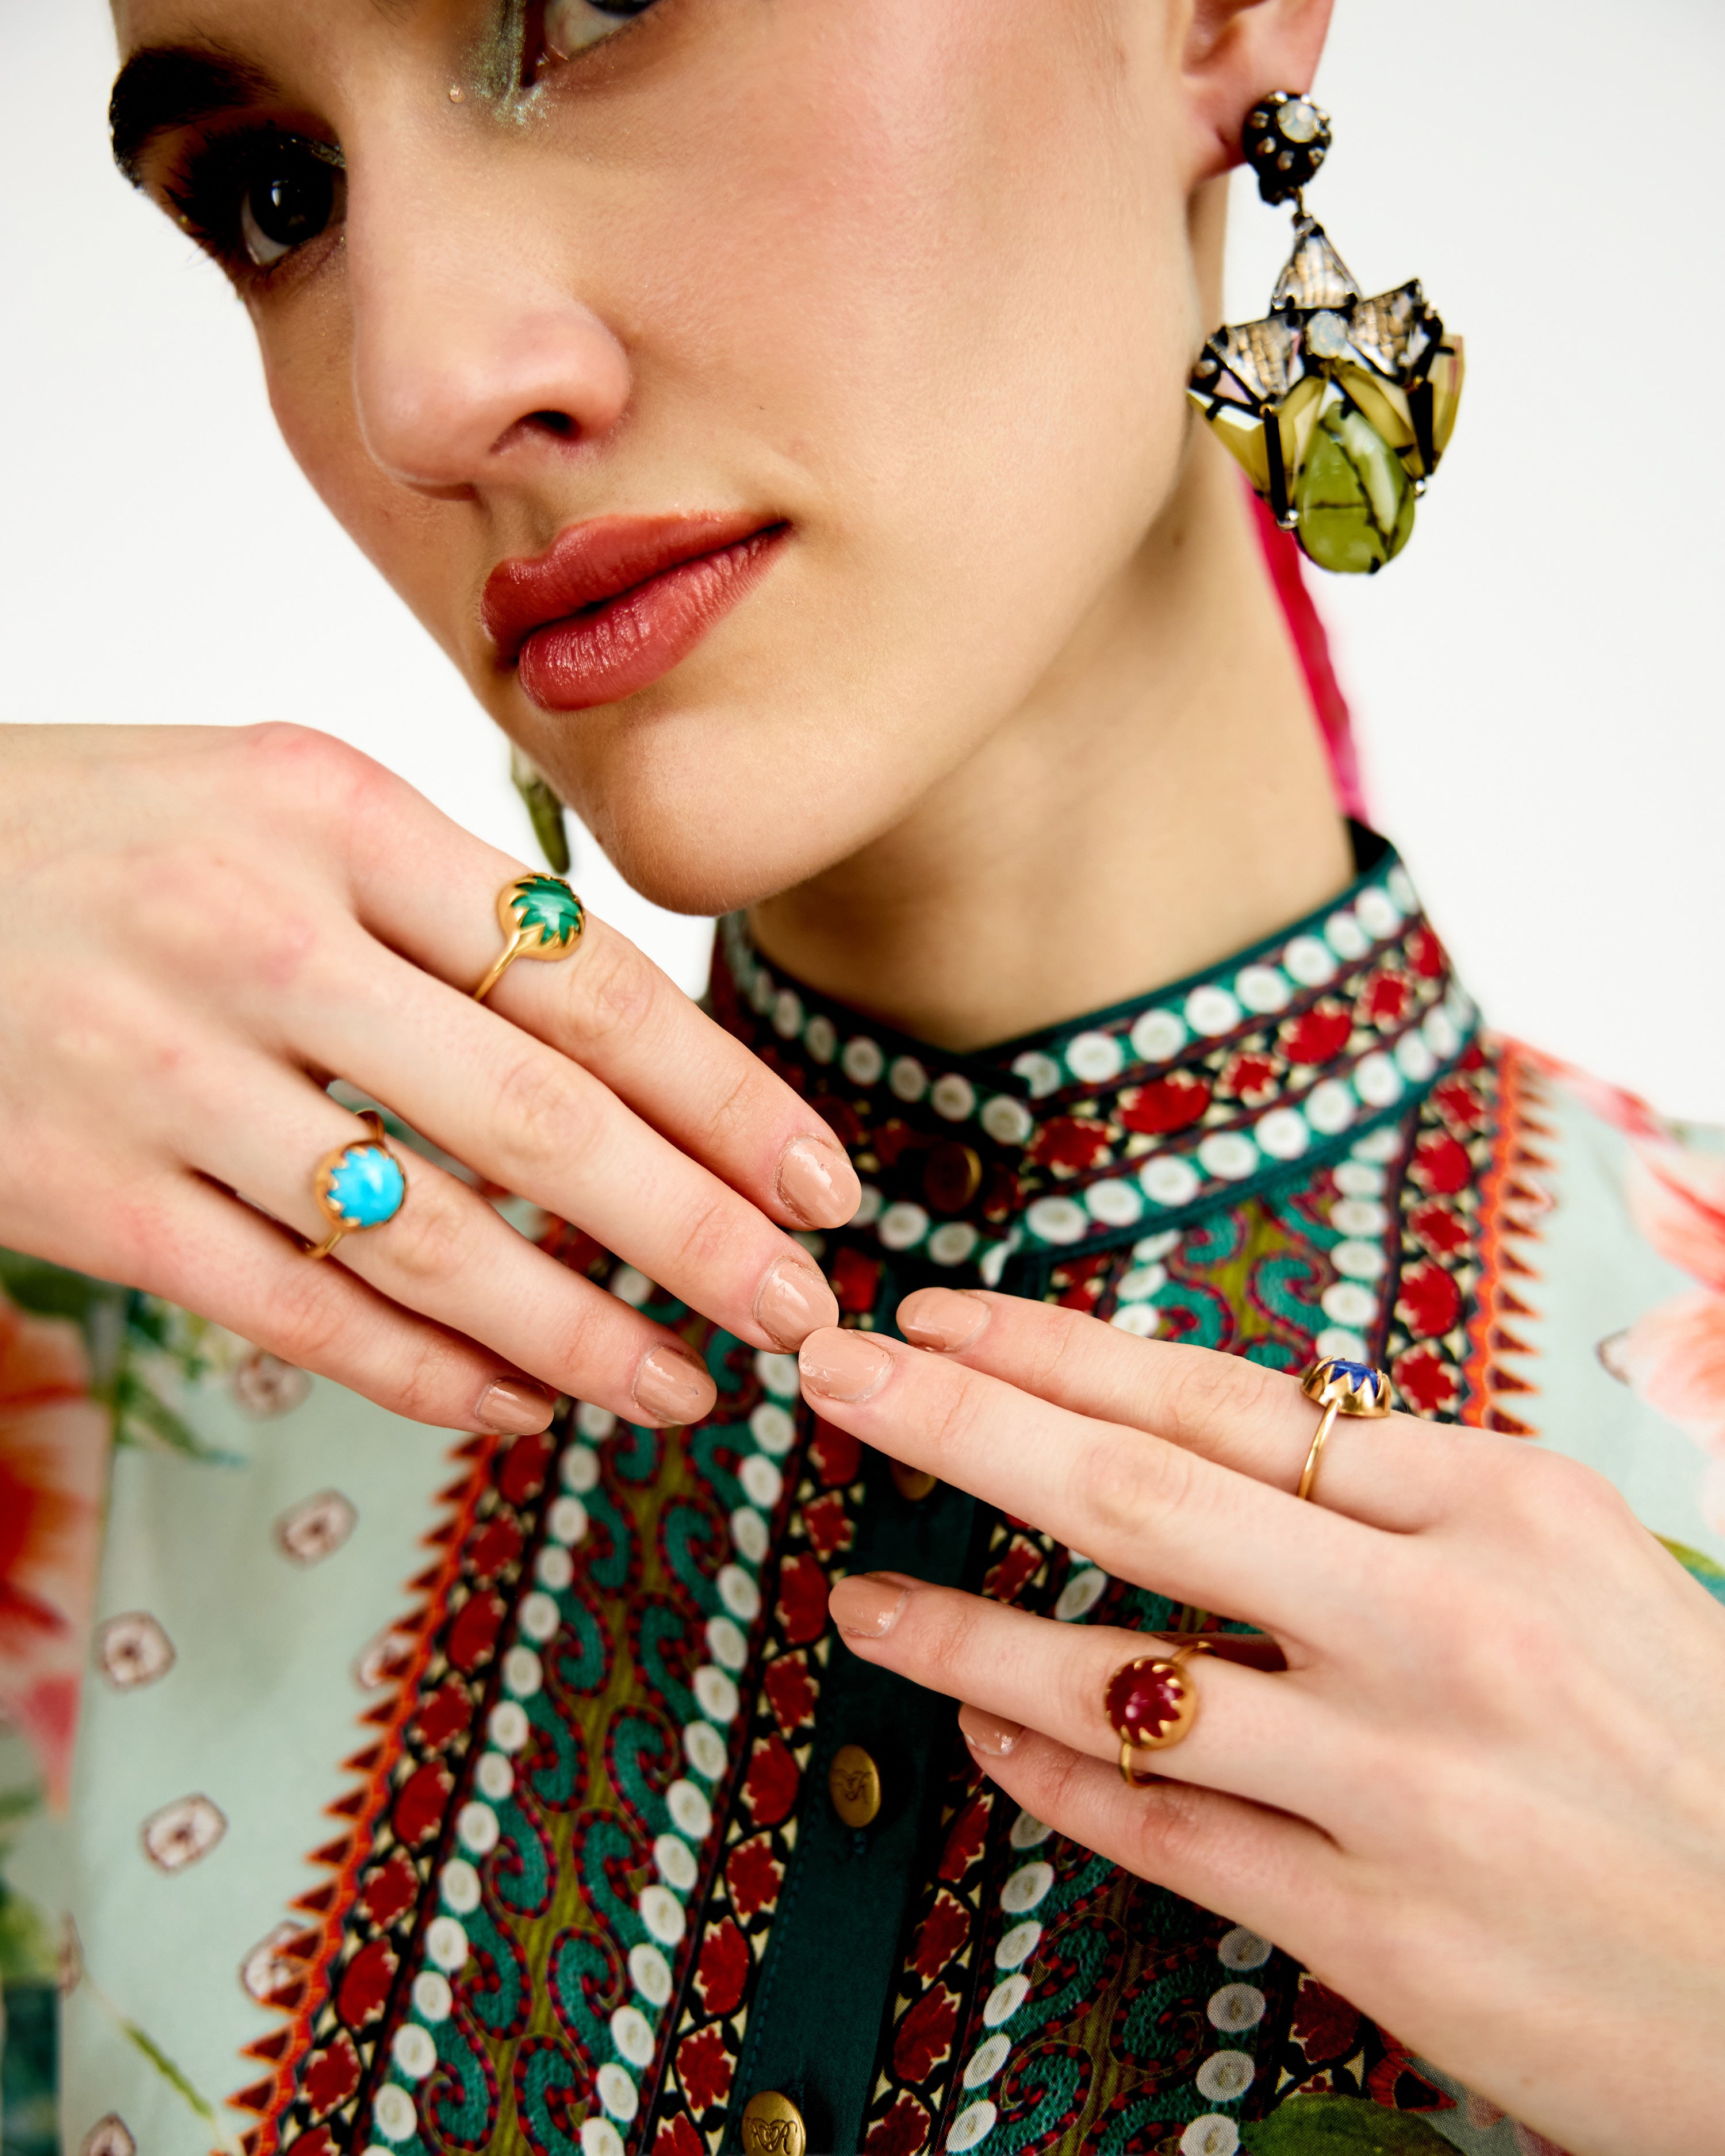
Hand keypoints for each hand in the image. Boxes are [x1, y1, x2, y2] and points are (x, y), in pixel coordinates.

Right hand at [0, 723, 855, 1431]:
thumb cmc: (94, 836)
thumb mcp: (271, 800)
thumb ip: (435, 901)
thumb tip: (617, 1033)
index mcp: (332, 813)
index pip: (584, 977)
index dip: (723, 1095)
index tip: (820, 1180)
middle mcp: (260, 938)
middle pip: (537, 1120)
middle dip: (696, 1235)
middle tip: (802, 1312)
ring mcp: (165, 1075)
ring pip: (427, 1242)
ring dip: (577, 1334)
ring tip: (681, 1387)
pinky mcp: (86, 1195)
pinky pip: (296, 1309)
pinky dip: (423, 1372)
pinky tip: (513, 1405)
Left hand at [799, 1288, 1724, 2155]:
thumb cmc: (1690, 1744)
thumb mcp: (1576, 1567)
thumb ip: (1400, 1506)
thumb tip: (1211, 1446)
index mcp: (1495, 1508)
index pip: (1225, 1402)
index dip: (1057, 1353)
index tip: (935, 1318)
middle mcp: (1442, 1626)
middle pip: (1144, 1498)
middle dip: (963, 1425)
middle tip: (832, 1376)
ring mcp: (1404, 1783)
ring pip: (1122, 1681)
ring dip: (963, 1634)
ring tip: (857, 1602)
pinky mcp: (1383, 1931)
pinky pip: (1168, 1831)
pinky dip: (1054, 1773)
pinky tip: (982, 1734)